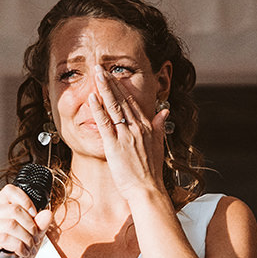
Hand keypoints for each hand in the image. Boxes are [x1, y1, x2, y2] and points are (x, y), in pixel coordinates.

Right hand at [0, 184, 51, 257]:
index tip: (34, 215)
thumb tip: (47, 214)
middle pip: (14, 209)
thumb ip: (40, 224)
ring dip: (26, 238)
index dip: (26, 201)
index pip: (10, 191)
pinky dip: (18, 246)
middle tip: (34, 238)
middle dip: (30, 226)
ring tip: (29, 247)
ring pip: (10, 224)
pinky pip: (3, 238)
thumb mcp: (32, 237)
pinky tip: (21, 252)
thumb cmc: (14, 254)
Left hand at [86, 64, 168, 198]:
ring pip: (114, 107)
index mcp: (147, 127)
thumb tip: (164, 111)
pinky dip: (98, 109)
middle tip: (101, 68)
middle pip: (122, 100)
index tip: (114, 75)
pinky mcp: (115, 145)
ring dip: (104, 89)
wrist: (147, 189)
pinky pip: (105, 123)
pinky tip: (92, 97)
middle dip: (111, 82)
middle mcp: (137, 128)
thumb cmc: (151, 172)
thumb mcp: (159, 145)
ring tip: (96, 74)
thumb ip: (159, 126)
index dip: (122, 87)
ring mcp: (126, 135)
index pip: (133, 102)